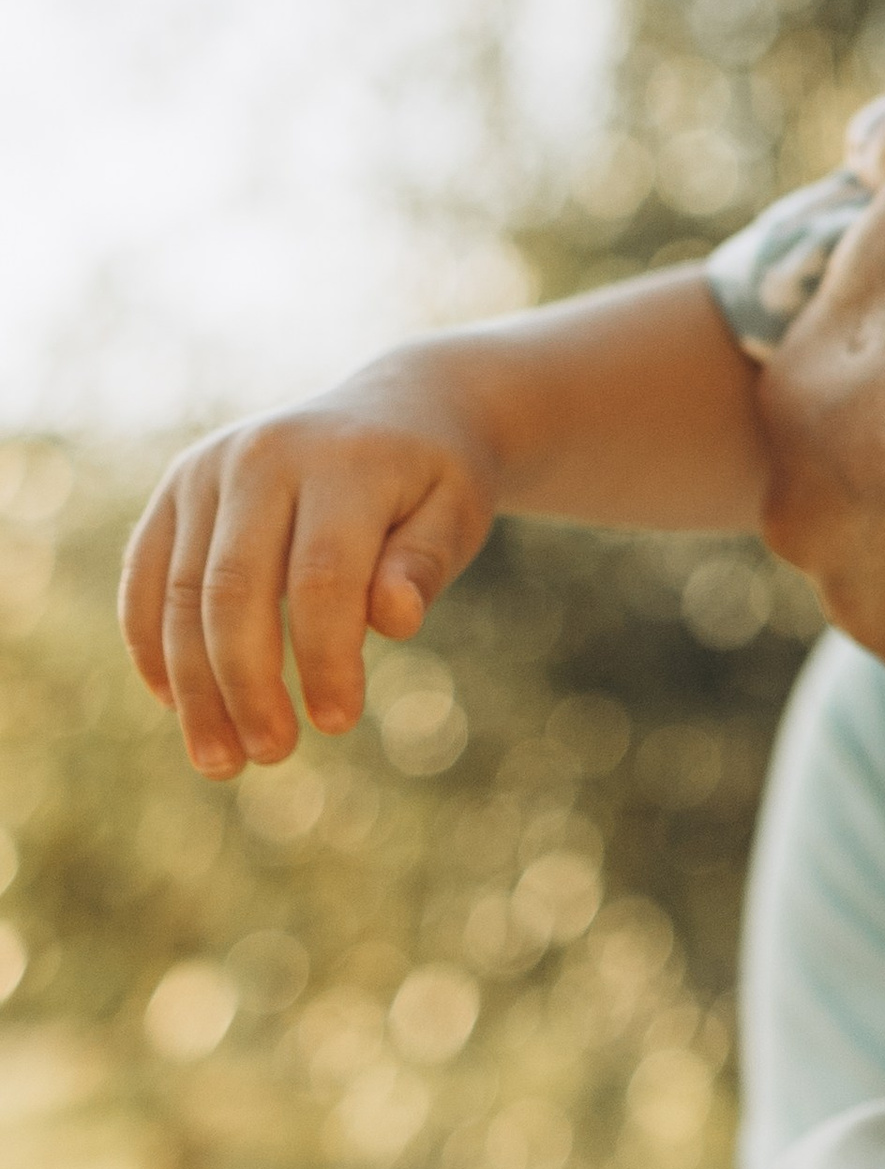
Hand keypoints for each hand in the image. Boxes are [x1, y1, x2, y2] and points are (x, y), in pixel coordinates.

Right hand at [119, 356, 497, 775]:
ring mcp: (207, 468)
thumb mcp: (455, 514)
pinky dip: (152, 643)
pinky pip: (145, 574)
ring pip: (179, 592)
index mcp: (341, 462)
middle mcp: (261, 456)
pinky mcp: (177, 487)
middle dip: (245, 684)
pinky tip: (176, 704)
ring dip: (194, 684)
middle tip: (270, 757)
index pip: (322, 576)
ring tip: (220, 760)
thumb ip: (425, 564)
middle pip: (234, 589)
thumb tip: (395, 620)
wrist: (396, 409)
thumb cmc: (433, 482)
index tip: (339, 723)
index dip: (325, 657)